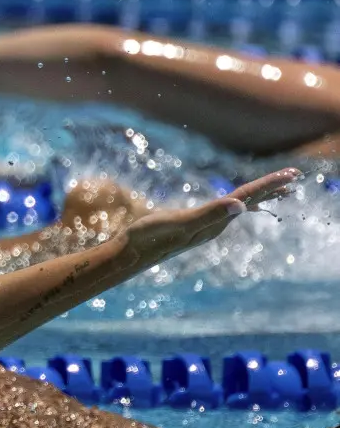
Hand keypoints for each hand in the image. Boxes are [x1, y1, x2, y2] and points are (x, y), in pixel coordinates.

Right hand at [123, 168, 300, 265]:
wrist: (131, 253)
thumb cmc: (150, 237)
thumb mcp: (180, 223)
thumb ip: (211, 215)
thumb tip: (241, 207)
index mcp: (214, 221)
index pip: (246, 198)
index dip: (269, 185)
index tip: (293, 174)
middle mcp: (214, 225)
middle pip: (248, 202)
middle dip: (271, 189)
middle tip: (295, 177)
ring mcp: (204, 226)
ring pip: (239, 207)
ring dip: (259, 197)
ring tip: (278, 191)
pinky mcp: (194, 225)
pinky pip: (224, 211)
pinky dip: (238, 203)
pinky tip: (238, 204)